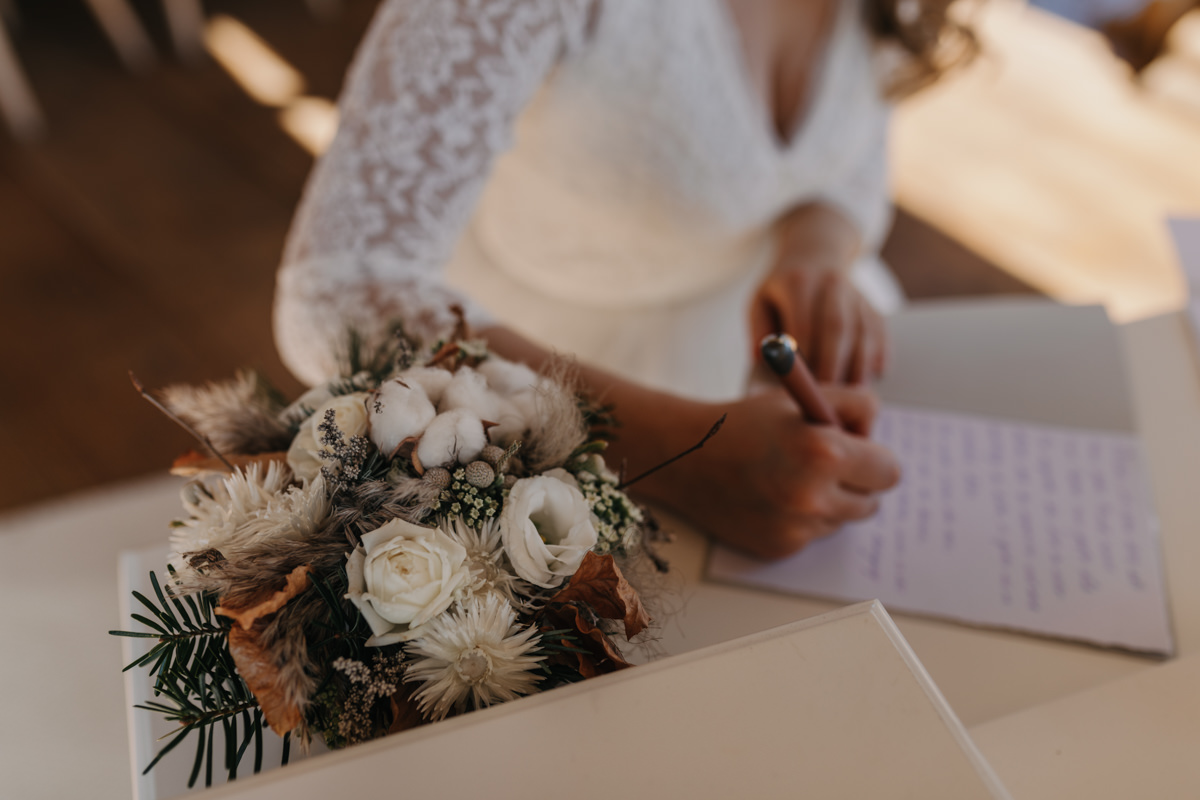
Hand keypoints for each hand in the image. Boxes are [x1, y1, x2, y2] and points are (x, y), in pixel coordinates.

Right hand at [658, 384, 900, 559]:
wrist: (685, 457)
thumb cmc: (742, 423)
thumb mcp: (799, 398)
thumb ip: (852, 407)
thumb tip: (874, 436)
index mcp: (824, 452)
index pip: (890, 471)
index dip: (875, 457)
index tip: (860, 451)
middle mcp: (813, 497)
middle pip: (872, 502)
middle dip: (857, 482)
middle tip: (829, 464)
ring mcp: (796, 529)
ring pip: (842, 520)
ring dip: (829, 501)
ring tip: (791, 476)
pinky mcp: (780, 548)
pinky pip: (812, 534)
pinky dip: (802, 518)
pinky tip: (772, 496)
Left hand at [750, 265, 887, 384]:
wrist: (816, 253)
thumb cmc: (782, 288)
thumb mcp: (760, 300)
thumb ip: (759, 331)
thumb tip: (762, 362)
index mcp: (798, 283)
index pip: (804, 323)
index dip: (804, 355)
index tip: (802, 383)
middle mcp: (831, 284)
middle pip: (837, 328)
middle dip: (832, 365)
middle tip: (827, 396)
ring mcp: (856, 293)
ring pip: (863, 332)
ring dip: (858, 366)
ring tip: (850, 394)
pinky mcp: (873, 305)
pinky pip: (881, 332)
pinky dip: (879, 355)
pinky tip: (873, 375)